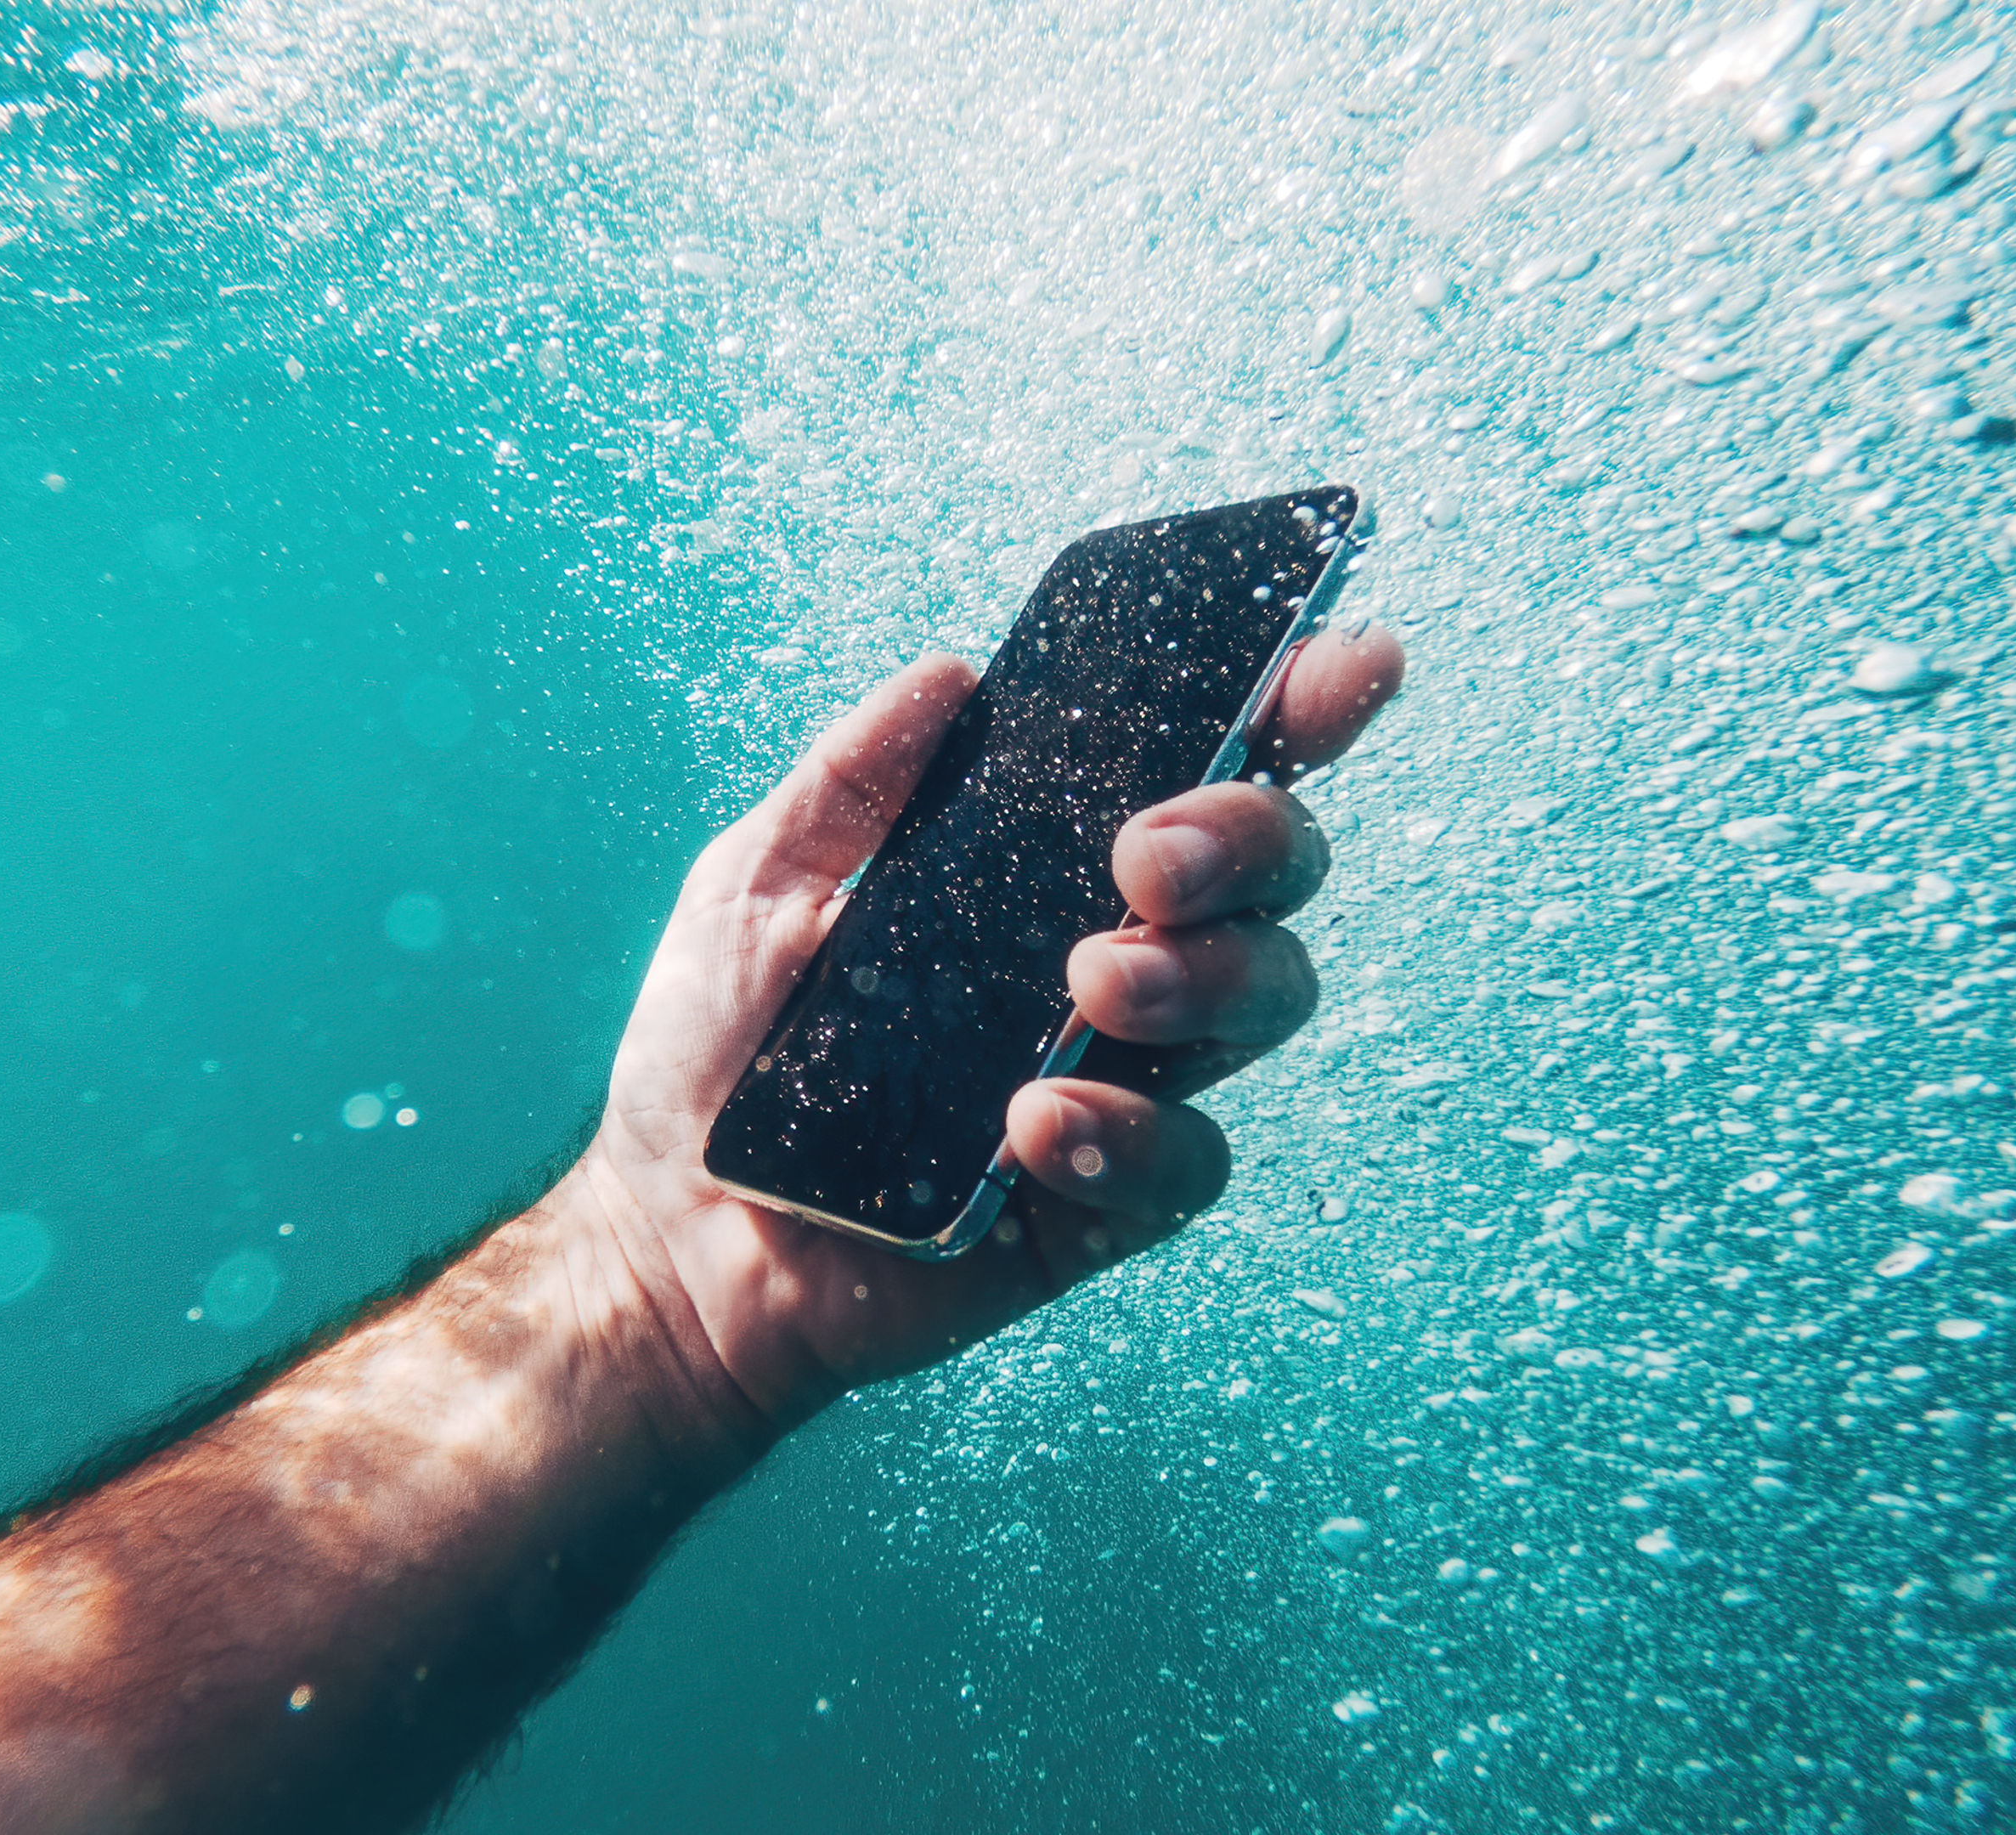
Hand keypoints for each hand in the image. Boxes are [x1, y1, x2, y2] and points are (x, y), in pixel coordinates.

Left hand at [550, 625, 1405, 1445]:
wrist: (673, 1231)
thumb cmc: (717, 1051)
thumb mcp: (755, 884)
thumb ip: (848, 781)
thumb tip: (952, 676)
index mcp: (1052, 866)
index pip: (1205, 770)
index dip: (1297, 710)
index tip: (1342, 660)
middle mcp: (1118, 958)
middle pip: (1274, 876)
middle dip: (1249, 838)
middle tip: (1146, 857)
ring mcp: (1124, 1080)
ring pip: (1267, 1001)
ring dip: (1207, 974)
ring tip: (1092, 983)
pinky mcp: (1102, 1202)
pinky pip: (1189, 1164)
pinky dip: (1132, 1135)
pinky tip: (1036, 1125)